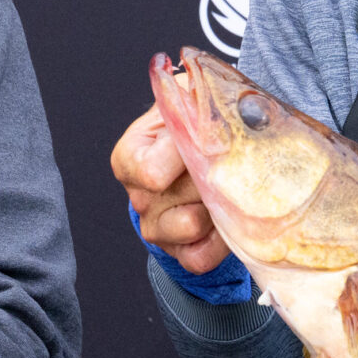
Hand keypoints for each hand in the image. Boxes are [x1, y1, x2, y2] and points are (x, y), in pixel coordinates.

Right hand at [111, 103, 230, 273]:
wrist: (206, 154)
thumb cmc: (197, 123)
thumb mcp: (191, 99)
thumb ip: (197, 105)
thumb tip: (217, 125)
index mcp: (129, 157)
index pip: (152, 172)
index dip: (186, 157)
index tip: (208, 139)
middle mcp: (137, 196)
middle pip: (180, 194)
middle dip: (212, 177)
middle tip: (228, 161)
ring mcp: (155, 227)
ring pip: (191, 225)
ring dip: (216, 206)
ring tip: (226, 187)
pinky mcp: (177, 251)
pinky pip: (199, 258)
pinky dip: (219, 241)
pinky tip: (226, 218)